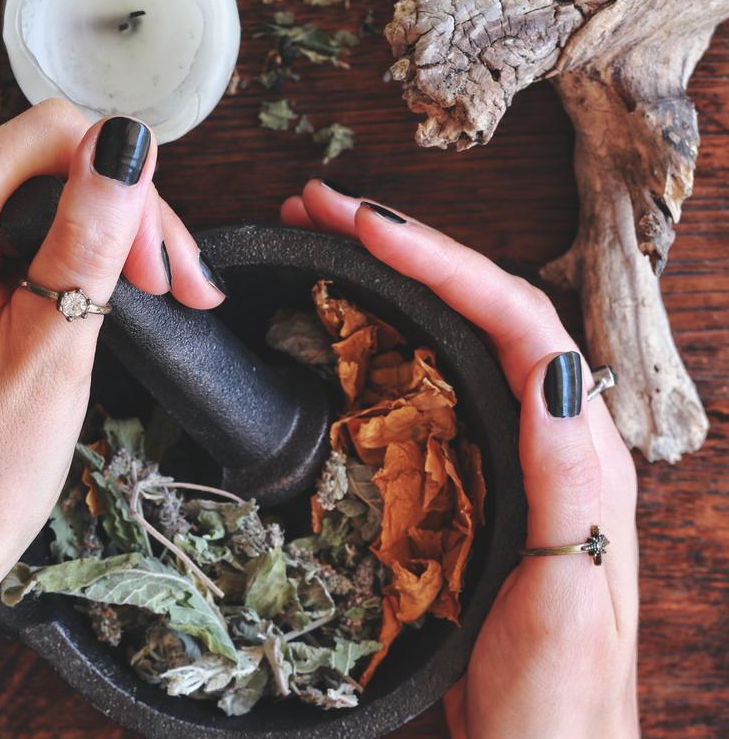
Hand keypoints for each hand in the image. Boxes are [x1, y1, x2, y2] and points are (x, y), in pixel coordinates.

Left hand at [0, 100, 224, 734]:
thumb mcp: (51, 354)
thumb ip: (88, 235)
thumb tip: (124, 141)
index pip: (42, 135)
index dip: (122, 180)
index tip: (162, 260)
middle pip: (29, 167)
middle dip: (112, 214)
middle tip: (175, 286)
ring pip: (13, 204)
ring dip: (84, 241)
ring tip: (150, 299)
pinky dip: (41, 266)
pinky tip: (88, 302)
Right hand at [282, 183, 639, 737]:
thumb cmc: (558, 696)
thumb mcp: (569, 593)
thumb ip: (569, 481)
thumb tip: (551, 362)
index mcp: (580, 452)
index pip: (519, 319)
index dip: (442, 261)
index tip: (361, 224)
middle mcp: (551, 436)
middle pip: (485, 305)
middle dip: (406, 244)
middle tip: (319, 210)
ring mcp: (510, 454)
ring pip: (457, 333)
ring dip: (394, 275)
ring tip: (323, 241)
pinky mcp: (472, 480)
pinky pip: (433, 381)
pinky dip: (388, 333)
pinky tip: (346, 322)